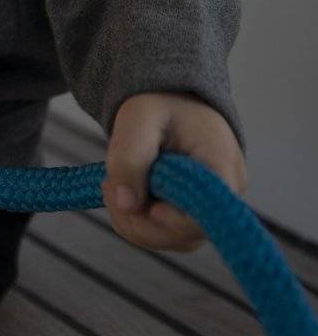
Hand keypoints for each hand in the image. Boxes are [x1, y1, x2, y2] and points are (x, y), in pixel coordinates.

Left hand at [101, 91, 247, 252]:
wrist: (169, 97)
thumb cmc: (159, 103)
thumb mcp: (138, 119)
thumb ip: (130, 157)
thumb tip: (126, 205)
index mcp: (221, 164)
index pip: (207, 214)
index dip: (173, 222)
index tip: (145, 207)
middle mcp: (226, 192)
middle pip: (187, 233)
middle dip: (140, 221)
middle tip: (108, 187)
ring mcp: (212, 205)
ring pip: (174, 238)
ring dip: (135, 222)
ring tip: (112, 185)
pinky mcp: (195, 210)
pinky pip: (168, 231)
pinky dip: (139, 220)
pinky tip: (123, 193)